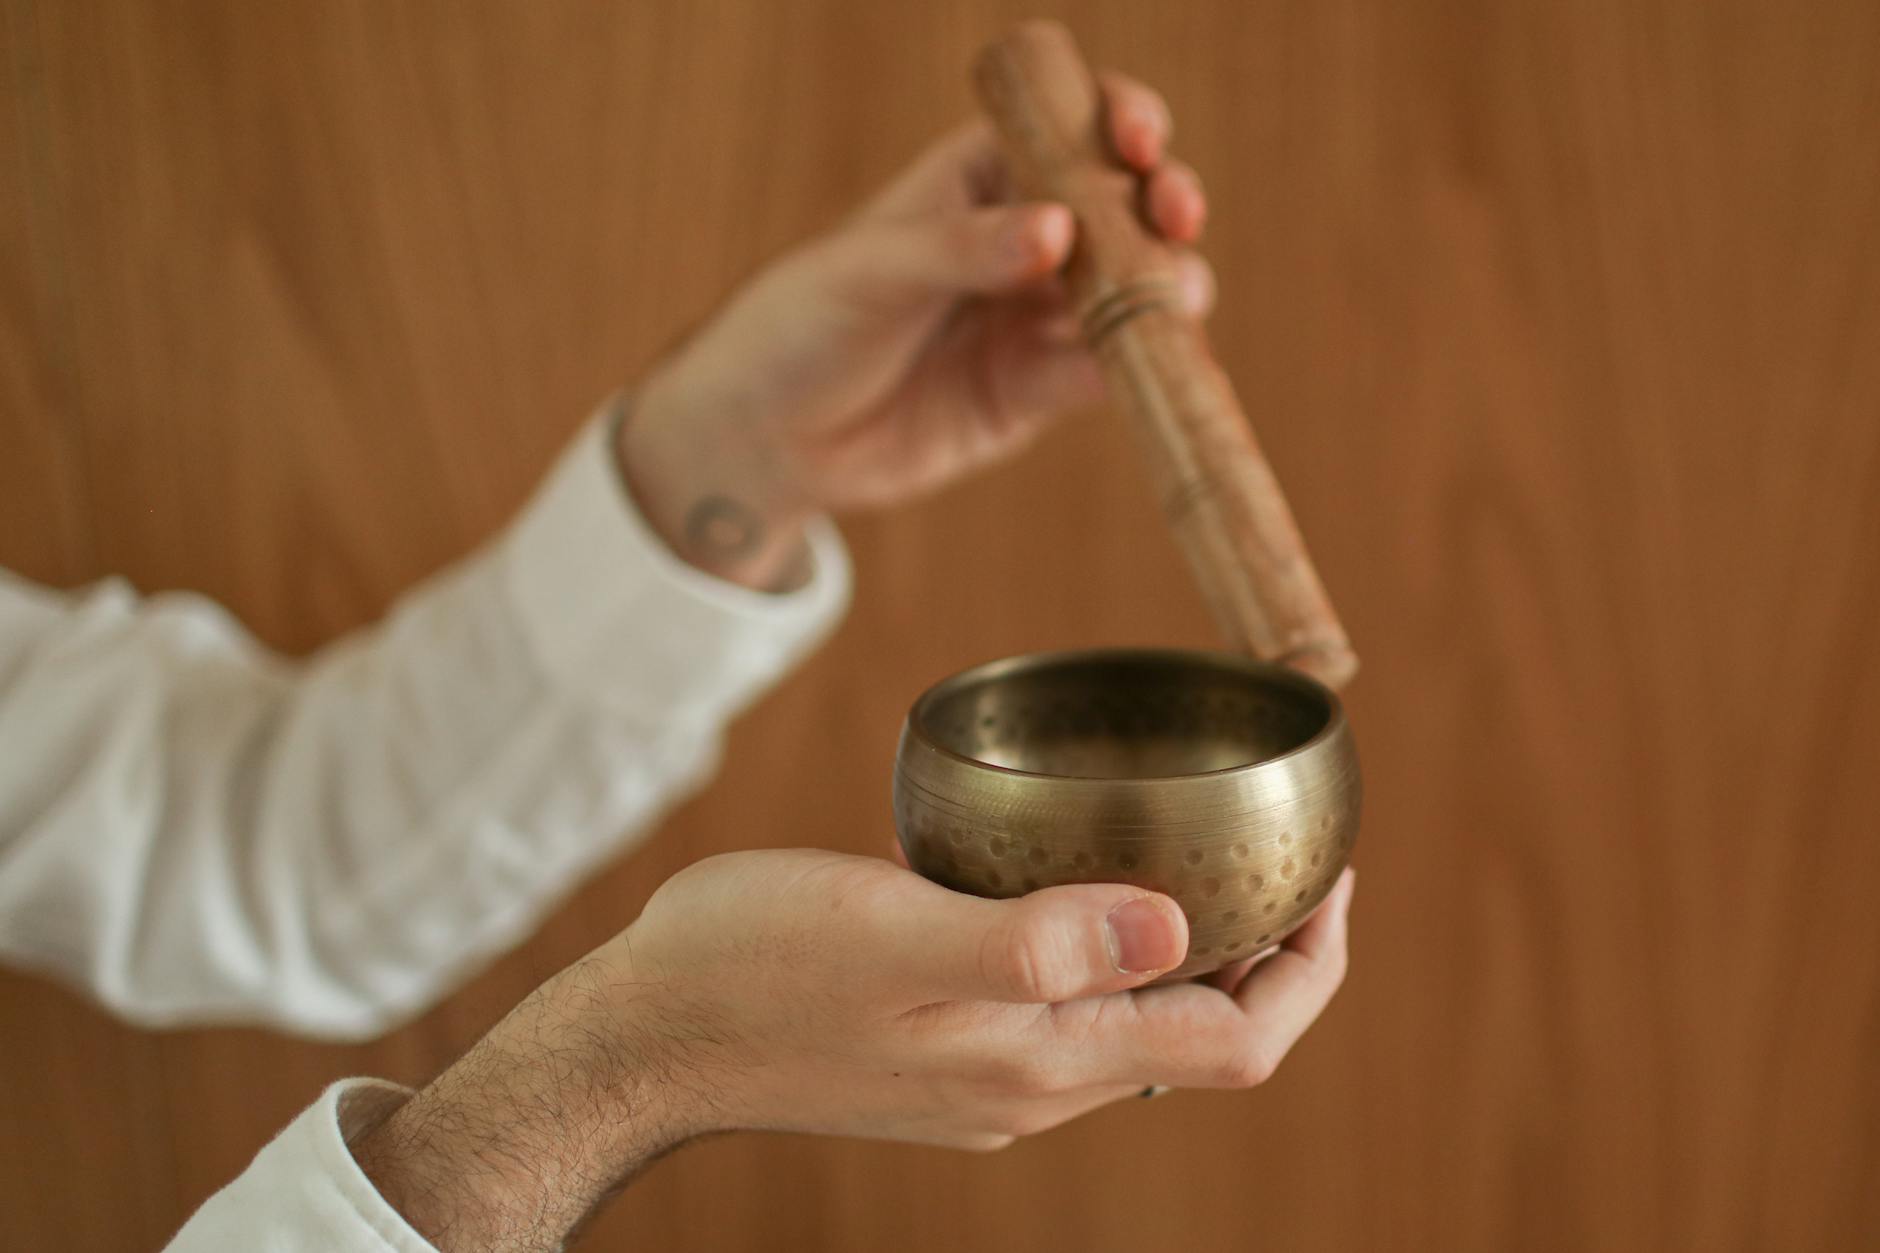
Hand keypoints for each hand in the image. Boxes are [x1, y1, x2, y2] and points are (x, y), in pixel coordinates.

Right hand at [352, 852, 1353, 1249]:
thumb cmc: (752, 969)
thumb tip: (1180, 929)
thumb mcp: (895, 937)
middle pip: (1202, 1036)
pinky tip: (1071, 880)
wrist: (642, 1037)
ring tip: (1202, 857)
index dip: (1311, 964)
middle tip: (1287, 854)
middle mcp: (1029, 1084)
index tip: (1334, 873)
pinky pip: (1064, 1007)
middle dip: (1267, 953)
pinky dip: (1108, 949)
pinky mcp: (939, 1051)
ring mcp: (984, 1077)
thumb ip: (1037, 942)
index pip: (1239, 1040)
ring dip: (1191, 952)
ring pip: (1134, 1022)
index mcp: (1040, 1060)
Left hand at [617, 74, 1213, 589]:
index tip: (1137, 141)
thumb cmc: (798, 324)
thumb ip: (964, 250)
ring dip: (1163, 288)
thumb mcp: (871, 271)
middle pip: (1123, 206)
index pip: (1068, 127)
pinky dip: (1133, 368)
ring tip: (1174, 297)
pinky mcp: (1034, 391)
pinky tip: (1147, 366)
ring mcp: (1034, 317)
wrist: (763, 440)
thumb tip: (1061, 230)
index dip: (1119, 121)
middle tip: (1175, 217)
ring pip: (1129, 291)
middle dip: (1164, 203)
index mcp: (978, 178)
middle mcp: (1020, 241)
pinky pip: (1099, 373)